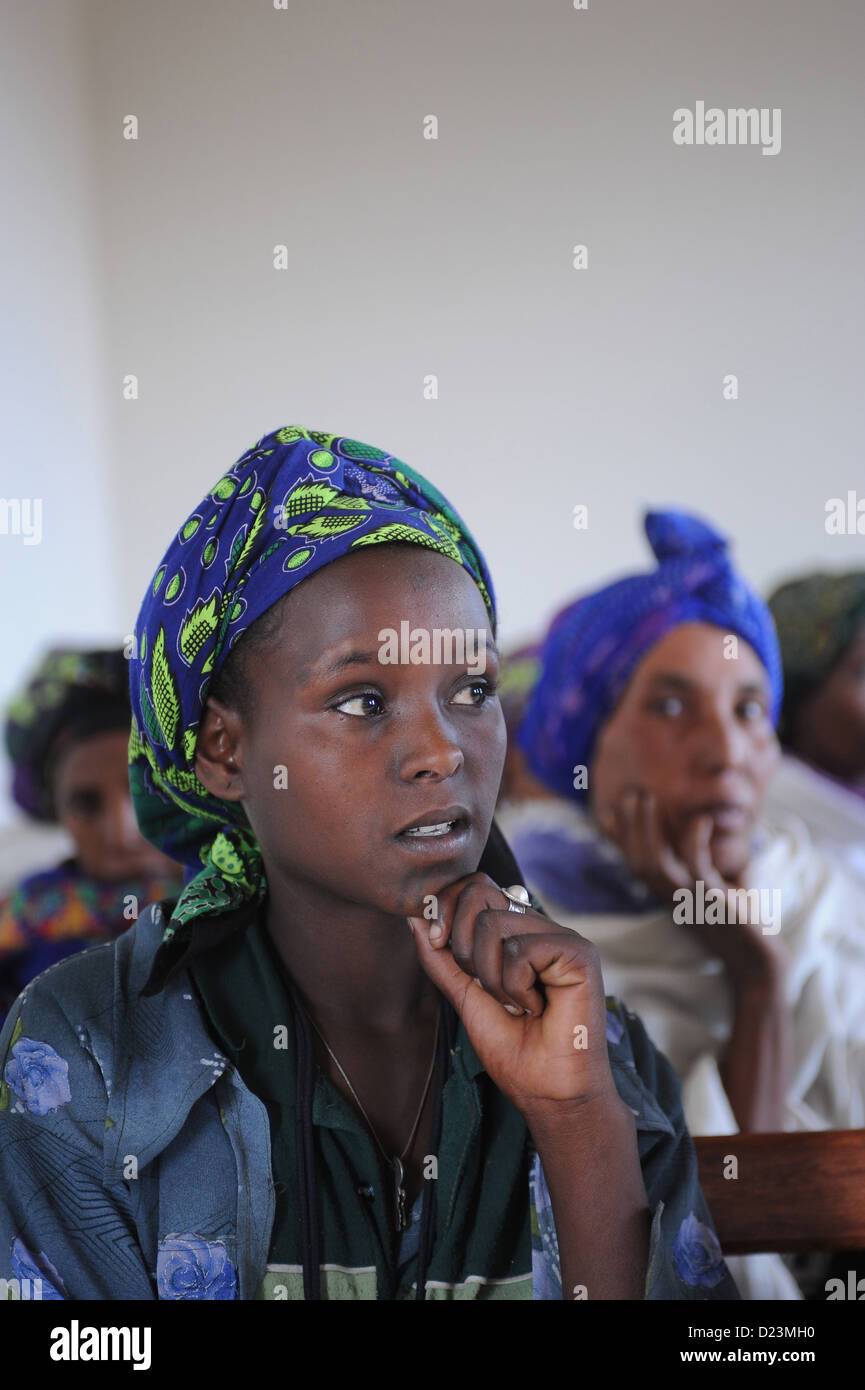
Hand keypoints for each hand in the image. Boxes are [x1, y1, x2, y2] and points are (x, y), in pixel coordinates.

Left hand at [407, 873, 617, 1117]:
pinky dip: (516, 987)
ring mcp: (562, 937)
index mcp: (517, 931)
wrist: (548, 1092)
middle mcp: (540, 927)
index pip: (475, 886)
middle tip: (483, 987)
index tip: (438, 943)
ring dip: (491, 977)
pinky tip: (537, 1008)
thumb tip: (414, 914)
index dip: (447, 908)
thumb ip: (441, 956)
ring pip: (495, 923)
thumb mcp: (465, 995)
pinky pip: (521, 949)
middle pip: (480, 891)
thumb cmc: (514, 1049)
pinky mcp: (580, 953)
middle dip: (463, 945)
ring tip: (516, 1005)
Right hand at [597, 787, 783, 983]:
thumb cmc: (739, 920)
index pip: (635, 863)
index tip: (607, 812)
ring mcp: (689, 899)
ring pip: (656, 864)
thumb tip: (704, 827)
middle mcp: (672, 896)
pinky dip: (695, 842)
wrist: (756, 960)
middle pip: (638, 861)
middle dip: (630, 826)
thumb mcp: (716, 886)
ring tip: (650, 799)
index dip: (618, 840)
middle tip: (631, 794)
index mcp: (668, 893)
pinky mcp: (712, 899)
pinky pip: (697, 868)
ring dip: (649, 830)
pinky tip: (701, 821)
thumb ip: (705, 861)